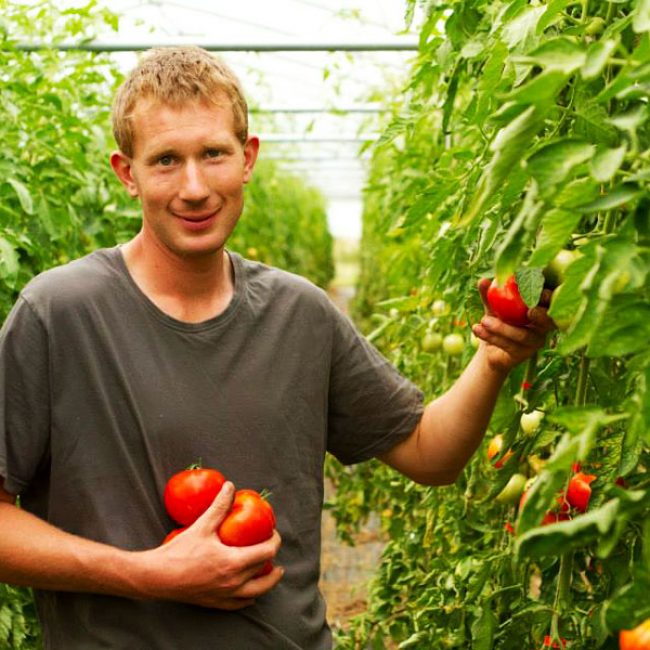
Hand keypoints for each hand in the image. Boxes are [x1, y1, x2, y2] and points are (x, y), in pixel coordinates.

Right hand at [141, 482, 281, 609]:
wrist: (157, 577)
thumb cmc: (180, 551)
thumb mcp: (203, 525)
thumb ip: (219, 505)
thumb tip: (230, 486)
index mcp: (233, 563)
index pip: (266, 552)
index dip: (275, 541)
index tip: (273, 532)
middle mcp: (233, 583)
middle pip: (264, 573)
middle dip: (272, 558)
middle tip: (272, 546)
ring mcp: (225, 596)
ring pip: (256, 593)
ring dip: (267, 581)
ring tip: (273, 571)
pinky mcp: (215, 604)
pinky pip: (239, 604)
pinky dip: (250, 597)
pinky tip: (251, 592)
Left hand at [472, 278, 555, 373]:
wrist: (489, 347)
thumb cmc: (496, 320)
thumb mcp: (491, 306)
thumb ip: (489, 294)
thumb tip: (483, 280)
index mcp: (540, 308)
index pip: (551, 300)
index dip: (548, 295)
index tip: (536, 289)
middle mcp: (543, 326)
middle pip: (549, 321)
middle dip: (541, 315)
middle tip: (529, 310)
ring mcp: (535, 341)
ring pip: (523, 335)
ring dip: (503, 328)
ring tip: (483, 320)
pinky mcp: (524, 354)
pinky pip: (510, 346)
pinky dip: (491, 337)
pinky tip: (477, 329)